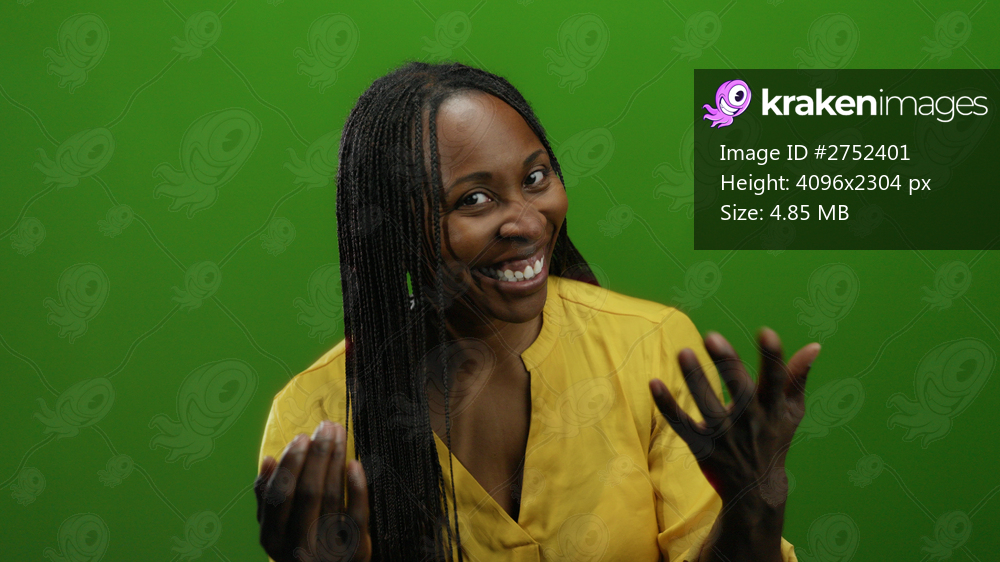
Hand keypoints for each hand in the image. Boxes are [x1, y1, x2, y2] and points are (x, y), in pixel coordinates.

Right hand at [255, 421, 371, 561]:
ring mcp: (326, 551)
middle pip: (308, 492)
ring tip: (340, 436)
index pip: (280, 494)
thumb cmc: (298, 544)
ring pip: (332, 497)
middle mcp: (297, 546)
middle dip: (318, 454)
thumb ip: (267, 497)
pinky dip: (357, 487)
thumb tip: (268, 459)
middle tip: (326, 427)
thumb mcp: (276, 528)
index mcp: (272, 538)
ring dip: (336, 461)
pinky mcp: (354, 552)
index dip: (291, 463)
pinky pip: (357, 515)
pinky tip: (355, 464)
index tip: (302, 437)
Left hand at [649, 328, 819, 560]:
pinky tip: (654, 382)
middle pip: (739, 390)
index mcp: (772, 409)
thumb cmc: (773, 439)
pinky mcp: (701, 445)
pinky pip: (681, 424)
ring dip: (695, 379)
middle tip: (712, 336)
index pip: (775, 380)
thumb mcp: (791, 412)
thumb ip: (797, 378)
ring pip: (707, 405)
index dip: (772, 357)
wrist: (756, 491)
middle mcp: (749, 421)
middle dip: (727, 364)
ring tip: (683, 352)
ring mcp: (723, 435)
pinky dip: (667, 405)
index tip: (766, 331)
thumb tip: (814, 346)